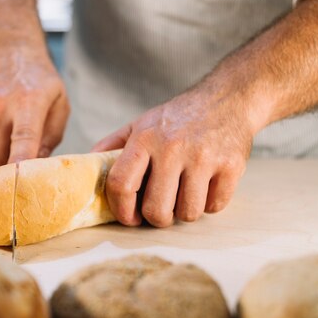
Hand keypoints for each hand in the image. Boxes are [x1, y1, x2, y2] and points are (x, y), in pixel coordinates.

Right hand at [0, 44, 69, 169]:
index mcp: (28, 102)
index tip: (17, 179)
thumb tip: (37, 164)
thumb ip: (52, 137)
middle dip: (8, 169)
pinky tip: (1, 123)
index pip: (22, 139)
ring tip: (12, 134)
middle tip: (22, 163)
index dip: (19, 162)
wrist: (7, 48)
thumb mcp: (59, 102)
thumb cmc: (38, 78)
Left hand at [93, 88, 253, 226]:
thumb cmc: (177, 117)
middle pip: (156, 210)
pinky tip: (206, 186)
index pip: (122, 184)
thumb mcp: (141, 123)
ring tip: (184, 194)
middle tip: (160, 209)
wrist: (227, 98)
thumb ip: (112, 145)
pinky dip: (209, 204)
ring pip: (187, 213)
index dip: (122, 210)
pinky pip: (214, 207)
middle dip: (156, 218)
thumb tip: (86, 165)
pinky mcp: (231, 166)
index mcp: (145, 138)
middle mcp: (173, 148)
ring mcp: (204, 158)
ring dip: (184, 211)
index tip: (129, 217)